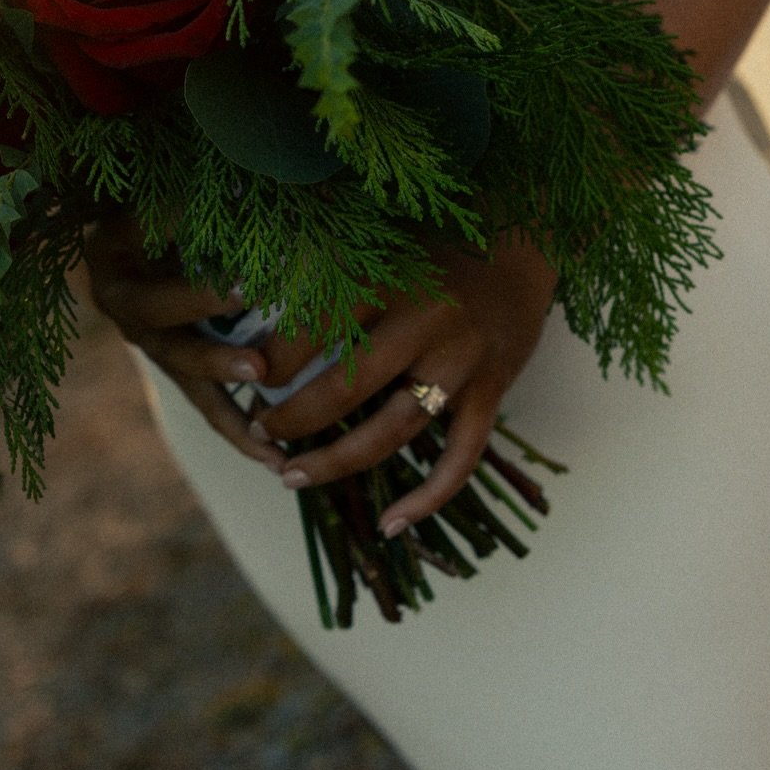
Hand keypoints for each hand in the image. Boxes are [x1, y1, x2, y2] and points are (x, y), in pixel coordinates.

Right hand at [83, 211, 285, 473]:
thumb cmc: (157, 192)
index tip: (247, 291)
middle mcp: (128, 318)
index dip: (198, 297)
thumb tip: (231, 202)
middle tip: (259, 367)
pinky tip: (277, 459)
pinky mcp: (181, 367)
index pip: (156, 294)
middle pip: (171, 349)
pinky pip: (209, 405)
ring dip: (235, 419)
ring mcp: (156, 347)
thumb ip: (183, 206)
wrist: (133, 214)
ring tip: (275, 450)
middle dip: (216, 361)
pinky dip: (242, 431)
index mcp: (115, 274)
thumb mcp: (161, 193)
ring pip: (193, 389)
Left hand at [247, 232, 558, 536]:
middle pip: (345, 388)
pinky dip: (428, 498)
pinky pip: (460, 457)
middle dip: (292, 418)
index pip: (314, 330)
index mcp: (389, 279)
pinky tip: (391, 524)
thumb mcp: (376, 246)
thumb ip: (323, 274)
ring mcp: (461, 362)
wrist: (522, 245)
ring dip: (337, 460)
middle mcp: (425, 321)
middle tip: (260, 429)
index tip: (247, 378)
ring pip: (392, 429)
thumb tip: (249, 306)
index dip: (272, 363)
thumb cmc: (431, 246)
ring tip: (292, 476)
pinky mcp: (491, 391)